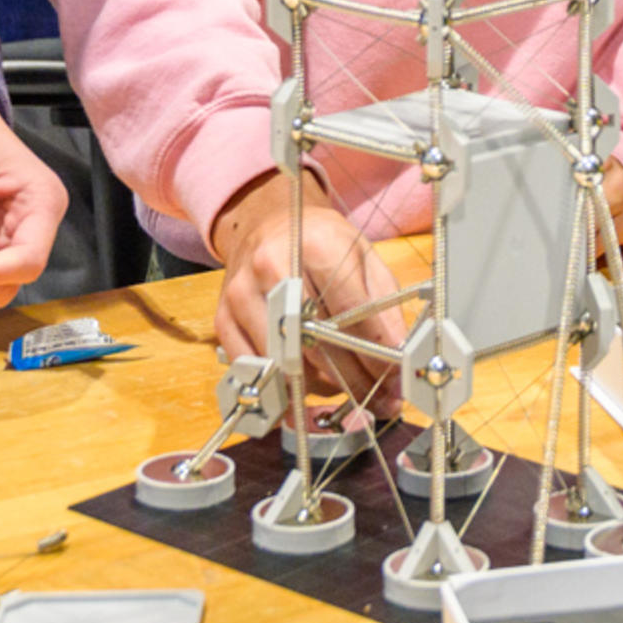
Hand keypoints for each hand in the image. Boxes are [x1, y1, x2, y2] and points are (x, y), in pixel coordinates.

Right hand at [210, 171, 407, 408]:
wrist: (268, 223)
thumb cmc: (323, 242)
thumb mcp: (364, 258)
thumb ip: (384, 305)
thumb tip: (399, 356)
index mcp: (316, 245)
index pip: (350, 312)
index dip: (376, 353)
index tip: (395, 379)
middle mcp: (272, 268)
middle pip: (316, 345)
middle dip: (354, 380)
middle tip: (380, 399)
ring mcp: (242, 295)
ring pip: (285, 365)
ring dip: (322, 390)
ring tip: (349, 392)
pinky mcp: (223, 319)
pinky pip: (256, 372)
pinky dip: (286, 391)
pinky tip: (310, 392)